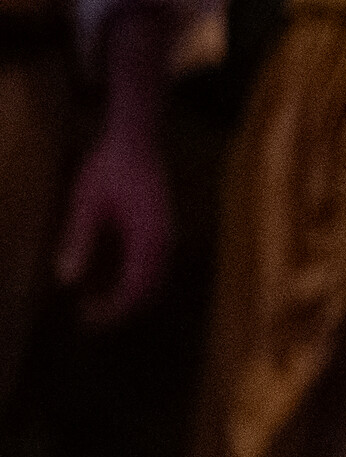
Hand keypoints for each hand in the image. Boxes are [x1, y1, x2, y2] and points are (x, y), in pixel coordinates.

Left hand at [51, 124, 172, 328]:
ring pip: (156, 278)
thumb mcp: (84, 202)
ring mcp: (168, 233)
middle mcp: (164, 238)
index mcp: (146, 235)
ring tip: (95, 301)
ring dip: (129, 295)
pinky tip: (109, 277)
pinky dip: (135, 280)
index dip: (113, 309)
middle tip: (88, 316)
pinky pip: (156, 265)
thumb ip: (77, 240)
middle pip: (151, 288)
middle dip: (121, 308)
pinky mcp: (164, 227)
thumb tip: (66, 281)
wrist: (137, 138)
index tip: (85, 318)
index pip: (135, 287)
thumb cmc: (107, 166)